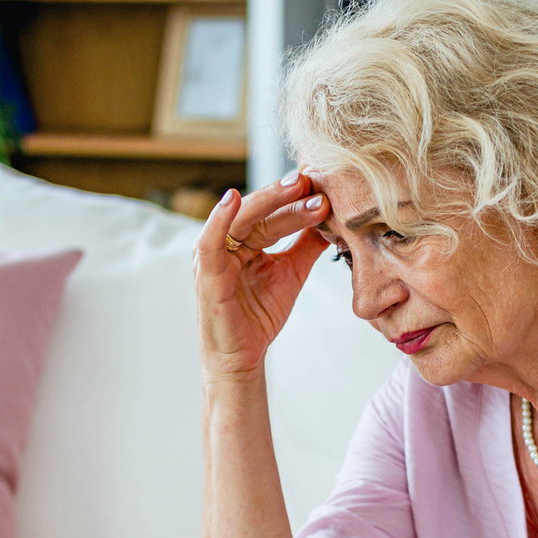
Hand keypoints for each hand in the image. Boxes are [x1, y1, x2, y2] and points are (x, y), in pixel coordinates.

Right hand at [194, 170, 331, 381]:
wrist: (243, 358)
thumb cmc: (259, 314)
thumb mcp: (291, 272)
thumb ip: (307, 244)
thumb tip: (332, 216)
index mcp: (247, 240)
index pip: (276, 215)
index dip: (299, 202)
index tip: (326, 188)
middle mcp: (229, 242)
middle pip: (261, 212)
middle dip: (287, 195)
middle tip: (313, 179)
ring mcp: (215, 255)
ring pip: (243, 220)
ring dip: (269, 200)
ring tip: (297, 185)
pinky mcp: (205, 274)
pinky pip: (210, 242)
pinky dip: (219, 219)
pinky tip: (233, 199)